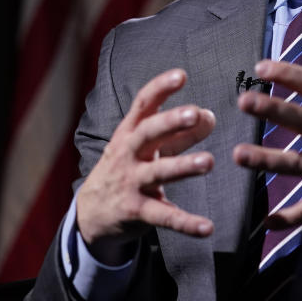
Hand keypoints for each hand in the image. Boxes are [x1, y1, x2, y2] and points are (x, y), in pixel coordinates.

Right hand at [76, 69, 215, 263]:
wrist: (91, 212)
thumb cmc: (127, 168)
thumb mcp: (147, 147)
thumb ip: (180, 133)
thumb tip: (210, 116)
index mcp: (130, 131)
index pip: (143, 104)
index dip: (161, 88)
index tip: (181, 75)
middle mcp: (128, 153)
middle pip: (148, 133)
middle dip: (170, 122)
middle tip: (194, 113)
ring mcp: (131, 182)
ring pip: (158, 172)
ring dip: (184, 166)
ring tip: (209, 161)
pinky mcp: (137, 211)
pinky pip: (164, 216)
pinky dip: (186, 223)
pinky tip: (207, 227)